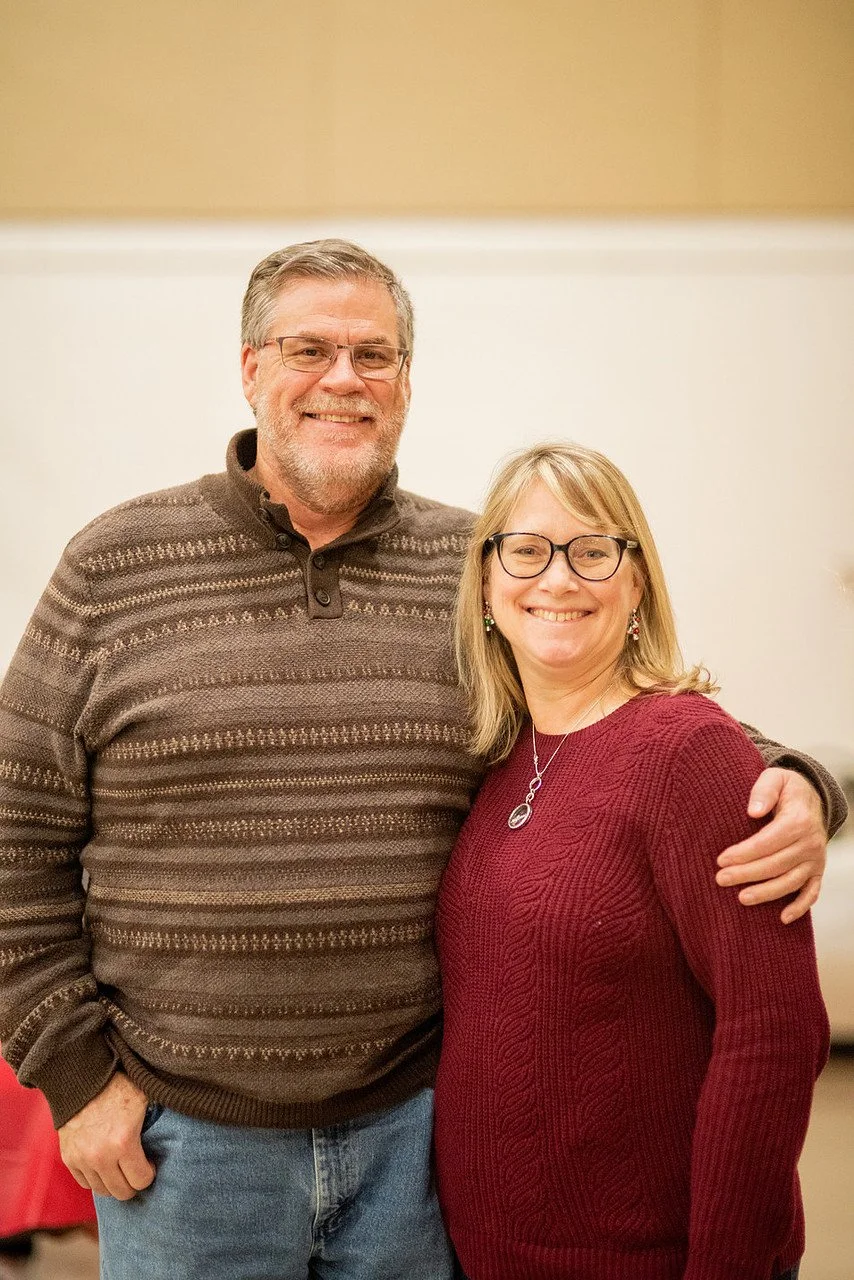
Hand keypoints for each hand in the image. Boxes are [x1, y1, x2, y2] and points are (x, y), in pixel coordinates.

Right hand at [58, 1072, 154, 1199]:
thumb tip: (181, 1122)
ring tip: (121, 1167)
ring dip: (114, 1182)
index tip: (150, 1164)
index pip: (141, 1181)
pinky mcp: (69, 1159)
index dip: (149, 1174)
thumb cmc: (117, 1086)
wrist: (82, 1078)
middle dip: (133, 1183)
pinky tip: (105, 1165)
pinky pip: (85, 1183)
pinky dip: (96, 1178)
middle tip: (136, 1169)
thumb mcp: (144, 1098)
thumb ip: (158, 1119)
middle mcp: (101, 1156)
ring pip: (102, 1190)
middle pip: (122, 1192)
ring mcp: (83, 1159)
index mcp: (123, 1141)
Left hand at [716, 767, 826, 923]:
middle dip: (746, 874)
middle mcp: (811, 843)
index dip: (744, 853)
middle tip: (720, 879)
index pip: (768, 842)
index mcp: (799, 820)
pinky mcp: (817, 871)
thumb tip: (753, 811)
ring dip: (766, 893)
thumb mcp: (775, 778)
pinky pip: (811, 893)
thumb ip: (763, 791)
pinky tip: (782, 918)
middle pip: (776, 864)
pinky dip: (800, 907)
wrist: (811, 797)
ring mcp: (816, 860)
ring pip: (790, 882)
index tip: (721, 859)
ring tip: (741, 898)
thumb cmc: (786, 788)